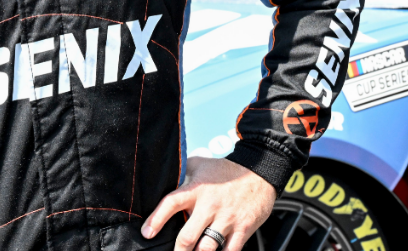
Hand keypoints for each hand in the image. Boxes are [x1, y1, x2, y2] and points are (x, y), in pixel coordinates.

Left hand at [141, 156, 275, 250]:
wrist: (260, 172)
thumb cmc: (227, 170)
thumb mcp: (202, 165)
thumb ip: (183, 170)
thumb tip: (165, 174)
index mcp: (197, 190)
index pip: (171, 203)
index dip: (156, 219)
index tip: (147, 233)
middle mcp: (210, 206)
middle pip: (187, 237)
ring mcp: (227, 219)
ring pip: (207, 248)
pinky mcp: (243, 228)